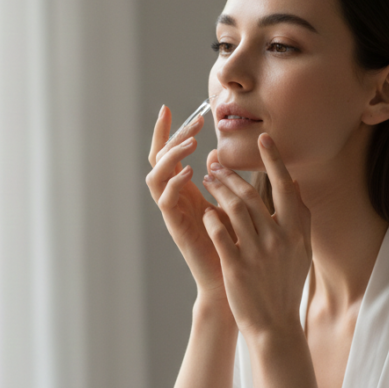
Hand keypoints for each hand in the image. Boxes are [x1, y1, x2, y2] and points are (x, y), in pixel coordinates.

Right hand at [146, 106, 232, 309]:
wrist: (230, 280)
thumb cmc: (233, 244)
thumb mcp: (230, 204)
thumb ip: (222, 180)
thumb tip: (216, 155)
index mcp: (184, 189)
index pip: (169, 153)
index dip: (171, 130)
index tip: (180, 108)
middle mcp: (173, 198)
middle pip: (158, 159)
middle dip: (172, 136)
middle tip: (194, 121)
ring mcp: (171, 212)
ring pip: (155, 176)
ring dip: (171, 156)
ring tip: (191, 143)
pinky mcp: (175, 227)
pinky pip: (165, 201)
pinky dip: (174, 184)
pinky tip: (191, 172)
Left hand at [201, 133, 310, 340]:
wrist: (274, 324)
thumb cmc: (286, 285)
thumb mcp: (302, 251)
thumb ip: (300, 217)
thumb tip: (296, 185)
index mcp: (297, 231)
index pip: (286, 186)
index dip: (275, 160)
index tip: (264, 138)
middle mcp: (279, 238)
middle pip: (252, 195)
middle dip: (232, 175)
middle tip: (216, 163)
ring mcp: (257, 252)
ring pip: (233, 209)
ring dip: (218, 190)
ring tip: (207, 180)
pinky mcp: (236, 266)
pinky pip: (220, 233)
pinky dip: (210, 218)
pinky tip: (204, 210)